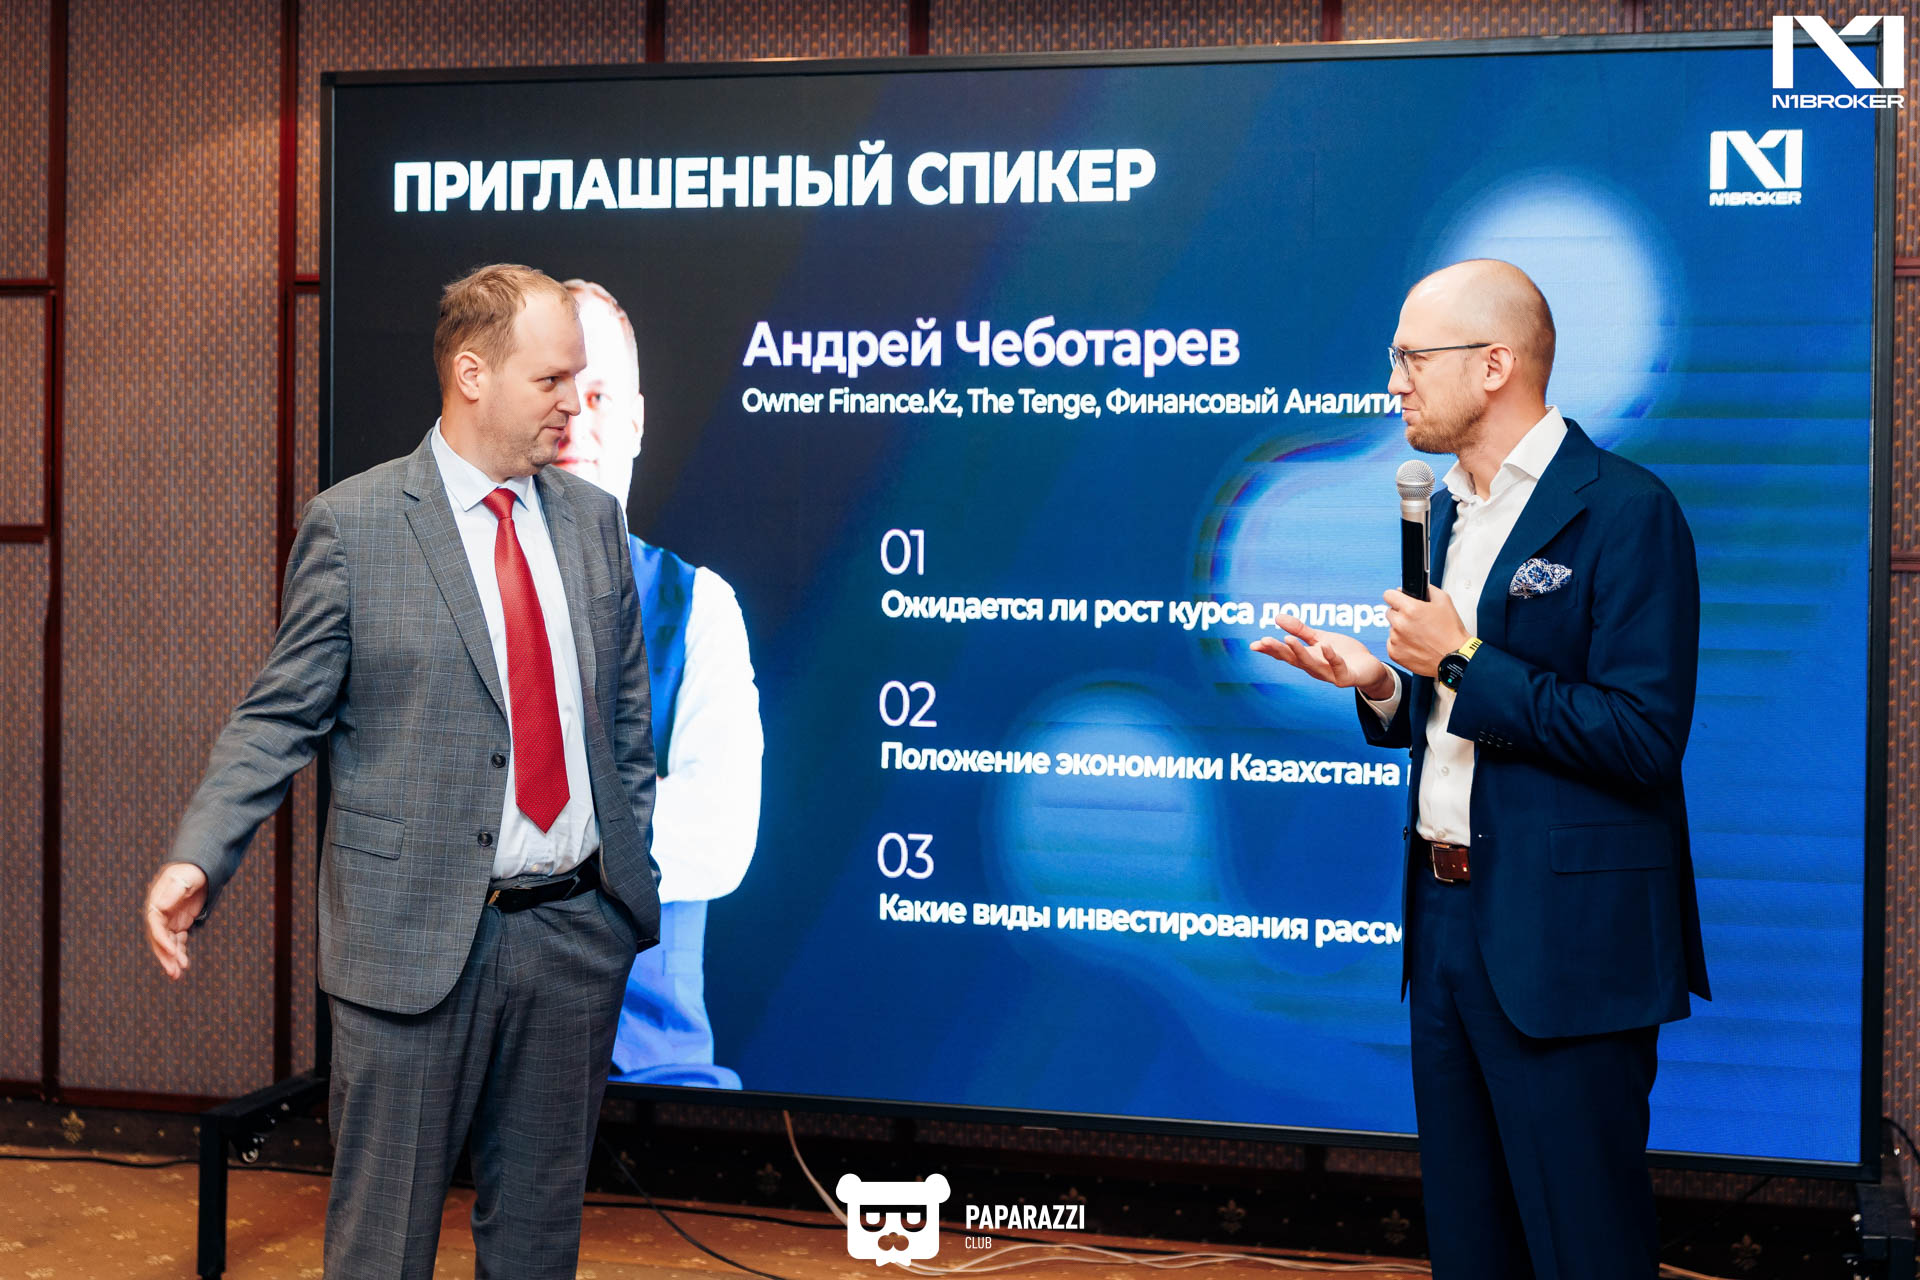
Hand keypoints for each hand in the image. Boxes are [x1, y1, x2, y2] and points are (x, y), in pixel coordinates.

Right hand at [145, 862, 208, 979]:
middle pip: (160, 939)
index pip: (156, 927)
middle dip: (166, 956)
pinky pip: (178, 940)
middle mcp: (160, 915)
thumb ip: (172, 892)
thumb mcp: (183, 879)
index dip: (163, 941)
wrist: (197, 868)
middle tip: (173, 972)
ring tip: (178, 974)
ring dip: (173, 958)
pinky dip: (180, 951)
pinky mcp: (179, 923)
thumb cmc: (189, 871)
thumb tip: (160, 907)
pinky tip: (184, 963)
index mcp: (156, 905)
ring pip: (169, 943)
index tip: (172, 952)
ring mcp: (169, 920)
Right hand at [1252, 613, 1393, 700]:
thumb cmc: (1344, 653)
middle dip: (1278, 650)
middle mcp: (1315, 668)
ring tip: (1288, 639)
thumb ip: (1300, 630)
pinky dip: (1331, 656)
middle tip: (1264, 640)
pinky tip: (1325, 646)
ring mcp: (1329, 674)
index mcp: (1307, 658)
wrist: (1370, 669)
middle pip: (1294, 659)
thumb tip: (1277, 617)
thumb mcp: (1320, 638)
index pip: (1285, 655)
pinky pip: (1337, 665)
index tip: (1253, 644)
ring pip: (1311, 664)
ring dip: (1299, 652)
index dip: (1269, 650)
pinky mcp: (1346, 676)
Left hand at [1383, 586, 1470, 677]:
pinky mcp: (1395, 653)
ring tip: (1419, 634)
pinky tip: (1416, 644)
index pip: (1388, 595)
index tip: (1400, 599)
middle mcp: (1400, 624)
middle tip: (1415, 620)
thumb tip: (1417, 588)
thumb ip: (1427, 590)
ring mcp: (1396, 640)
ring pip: (1392, 628)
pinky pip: (1392, 643)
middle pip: (1390, 612)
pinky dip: (1401, 643)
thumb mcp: (1444, 601)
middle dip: (1400, 613)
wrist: (1454, 657)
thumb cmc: (1451, 632)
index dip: (1396, 596)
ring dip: (1401, 629)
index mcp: (1410, 609)